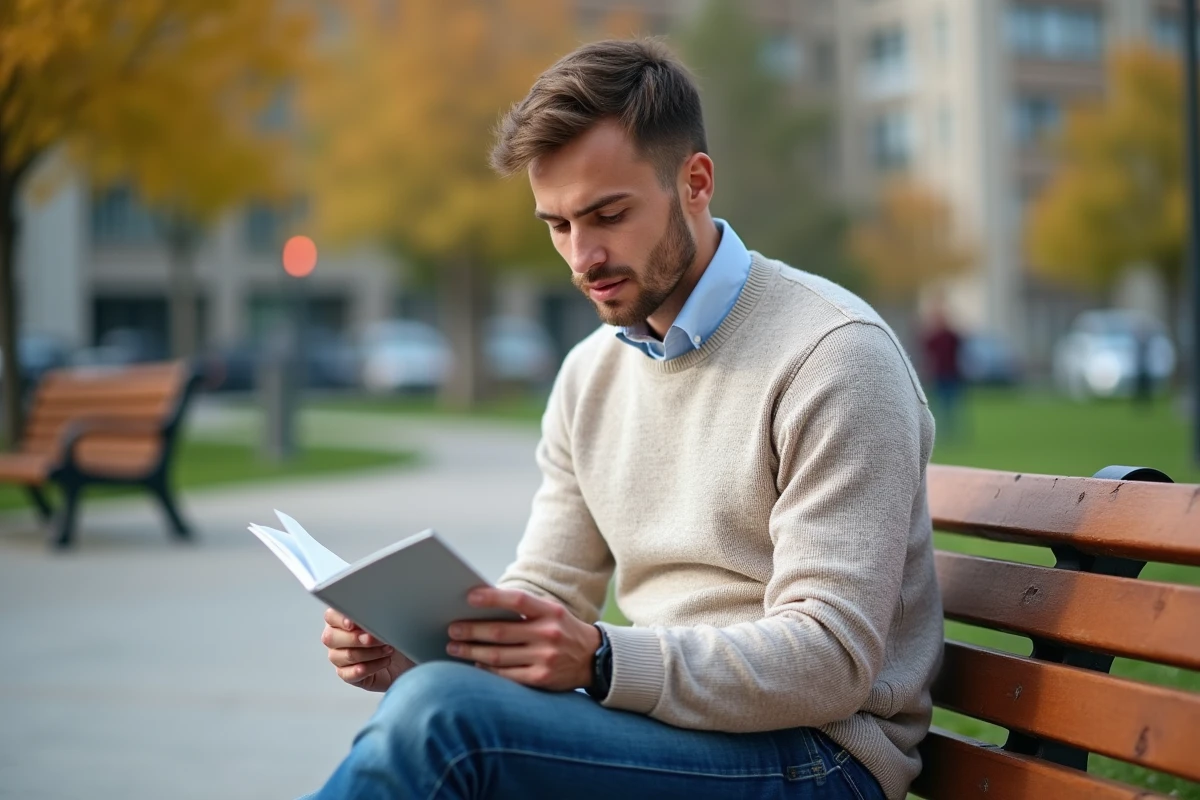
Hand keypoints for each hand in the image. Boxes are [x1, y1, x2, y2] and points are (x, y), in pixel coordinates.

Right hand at [321, 607, 414, 691]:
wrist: (405, 659)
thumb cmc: (393, 636)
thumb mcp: (387, 621)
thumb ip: (375, 617)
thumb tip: (372, 617)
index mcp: (341, 620)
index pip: (331, 616)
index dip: (340, 619)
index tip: (353, 623)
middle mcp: (336, 638)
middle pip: (331, 638)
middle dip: (355, 638)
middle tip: (375, 638)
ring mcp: (339, 658)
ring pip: (343, 656)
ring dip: (369, 653)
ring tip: (388, 649)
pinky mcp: (348, 675)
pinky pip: (350, 674)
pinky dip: (368, 669)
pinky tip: (382, 663)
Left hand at [447, 588, 600, 691]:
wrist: (594, 659)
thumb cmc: (564, 631)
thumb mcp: (552, 613)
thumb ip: (525, 610)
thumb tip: (484, 607)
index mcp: (551, 612)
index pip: (517, 601)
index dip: (492, 598)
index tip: (469, 597)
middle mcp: (549, 635)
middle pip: (501, 632)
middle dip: (472, 630)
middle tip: (452, 628)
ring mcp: (545, 659)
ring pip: (499, 655)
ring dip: (472, 651)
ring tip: (455, 647)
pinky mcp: (541, 679)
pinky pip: (507, 675)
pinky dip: (488, 669)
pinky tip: (475, 664)